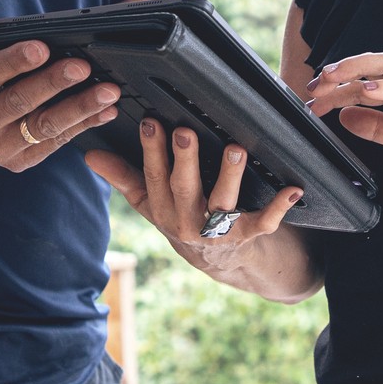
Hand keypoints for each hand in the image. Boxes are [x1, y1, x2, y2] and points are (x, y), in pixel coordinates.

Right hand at [0, 0, 121, 171]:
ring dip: (79, 108)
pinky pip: (58, 142)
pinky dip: (85, 124)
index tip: (42, 47)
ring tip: (109, 90)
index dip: (14, 61)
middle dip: (53, 83)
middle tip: (83, 66)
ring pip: (44, 127)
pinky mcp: (21, 161)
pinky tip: (107, 109)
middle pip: (18, 102)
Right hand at [87, 120, 304, 268]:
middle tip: (185, 131)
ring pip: (222, 203)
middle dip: (183, 160)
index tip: (150, 122)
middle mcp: (187, 221)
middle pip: (184, 188)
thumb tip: (89, 156)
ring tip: (236, 149)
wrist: (219, 261)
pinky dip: (279, 206)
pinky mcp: (247, 235)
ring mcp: (218, 230)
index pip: (152, 176)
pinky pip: (264, 222)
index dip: (151, 150)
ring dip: (230, 175)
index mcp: (162, 209)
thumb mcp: (149, 203)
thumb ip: (123, 177)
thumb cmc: (181, 218)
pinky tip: (293, 189)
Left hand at [305, 52, 382, 187]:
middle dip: (341, 70)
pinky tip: (367, 89)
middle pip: (374, 63)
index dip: (338, 87)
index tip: (315, 98)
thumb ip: (377, 127)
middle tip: (314, 85)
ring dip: (356, 70)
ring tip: (331, 78)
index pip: (366, 81)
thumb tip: (345, 116)